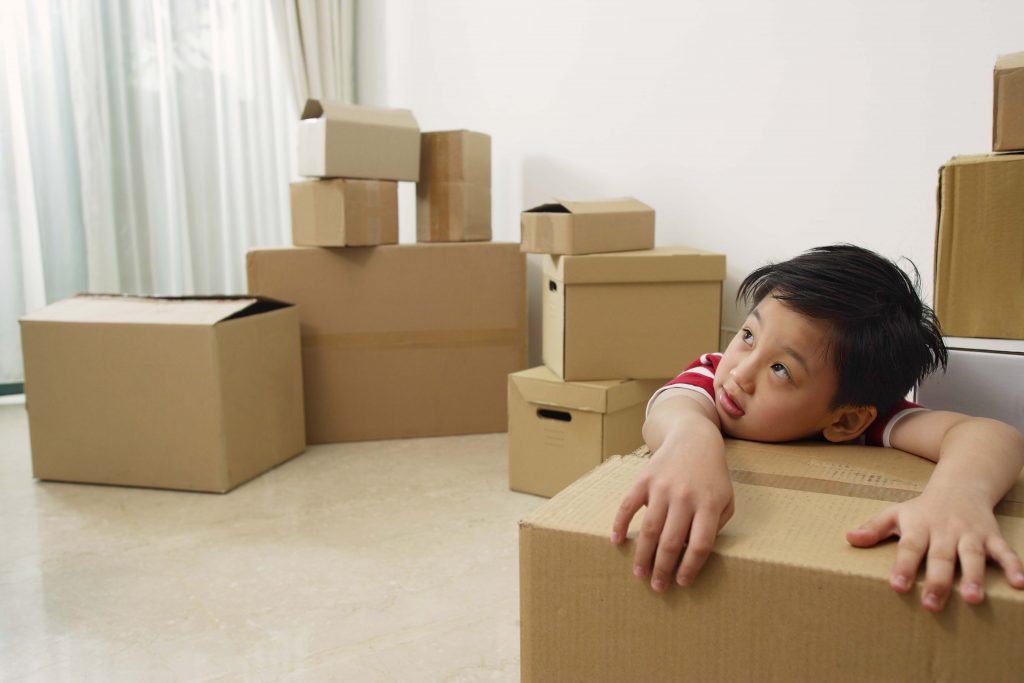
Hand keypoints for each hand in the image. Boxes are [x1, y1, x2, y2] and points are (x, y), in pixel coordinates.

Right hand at [611, 439, 733, 591]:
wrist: (694, 439)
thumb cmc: (712, 476)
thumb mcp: (726, 501)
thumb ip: (714, 527)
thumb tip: (692, 554)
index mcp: (708, 504)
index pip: (699, 545)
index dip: (690, 568)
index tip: (682, 582)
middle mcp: (684, 497)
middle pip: (671, 542)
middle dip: (662, 569)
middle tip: (657, 587)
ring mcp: (662, 487)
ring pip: (649, 529)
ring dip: (642, 555)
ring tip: (639, 574)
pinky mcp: (644, 479)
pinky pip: (628, 505)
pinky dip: (620, 524)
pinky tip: (617, 541)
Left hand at [846, 491, 1023, 611]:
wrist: (960, 485)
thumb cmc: (923, 508)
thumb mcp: (896, 513)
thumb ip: (874, 528)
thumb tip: (849, 539)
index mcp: (919, 526)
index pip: (909, 548)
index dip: (903, 567)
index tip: (897, 587)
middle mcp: (945, 531)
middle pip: (940, 557)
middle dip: (938, 581)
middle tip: (931, 605)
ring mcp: (970, 534)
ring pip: (972, 555)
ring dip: (973, 576)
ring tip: (973, 599)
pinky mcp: (992, 536)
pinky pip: (1004, 551)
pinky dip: (1014, 566)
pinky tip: (1020, 584)